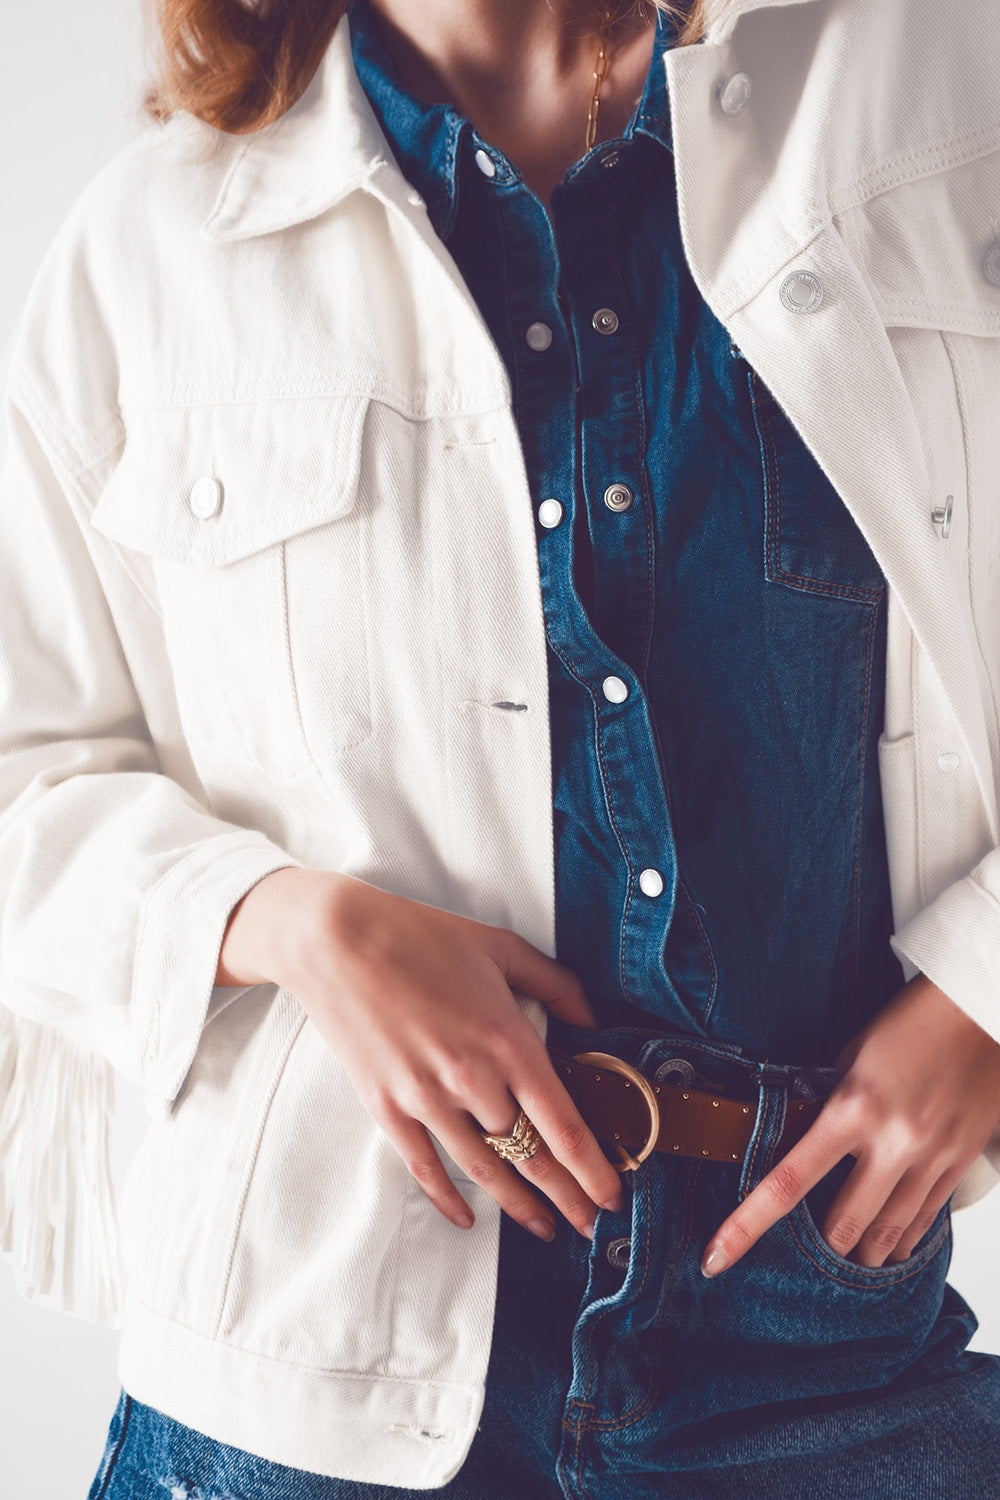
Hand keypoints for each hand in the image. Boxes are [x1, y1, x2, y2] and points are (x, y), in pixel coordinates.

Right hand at [217, 866, 624, 1241]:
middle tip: (588, 1225)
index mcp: (508, 1040)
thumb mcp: (500, 947)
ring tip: (543, 1226)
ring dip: (517, 1205)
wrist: (338, 940)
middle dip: (566, 1196)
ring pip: (484, 1170)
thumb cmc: (420, 936)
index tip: (612, 1195)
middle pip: (530, 1156)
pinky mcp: (387, 1107)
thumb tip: (591, 1017)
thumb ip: (554, 984)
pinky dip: (447, 1197)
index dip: (592, 1169)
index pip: (562, 1125)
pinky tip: (467, 1218)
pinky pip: (425, 1166)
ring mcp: (427, 1098)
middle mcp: (473, 1079)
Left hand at [700, 972, 999, 1276]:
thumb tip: (801, 1129)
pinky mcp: (960, 1164)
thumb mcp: (852, 1053)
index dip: (747, 1225)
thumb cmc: (913, 1022)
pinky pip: (926, 1221)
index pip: (787, 1182)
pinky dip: (903, 1240)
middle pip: (843, 1227)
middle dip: (819, 1253)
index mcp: (852, 1109)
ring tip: (843, 1262)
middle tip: (798, 1264)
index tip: (716, 1256)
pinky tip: (889, 1248)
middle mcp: (892, 1141)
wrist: (980, 1012)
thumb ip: (828, 1098)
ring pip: (889, 1235)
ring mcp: (931, 1158)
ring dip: (863, 1257)